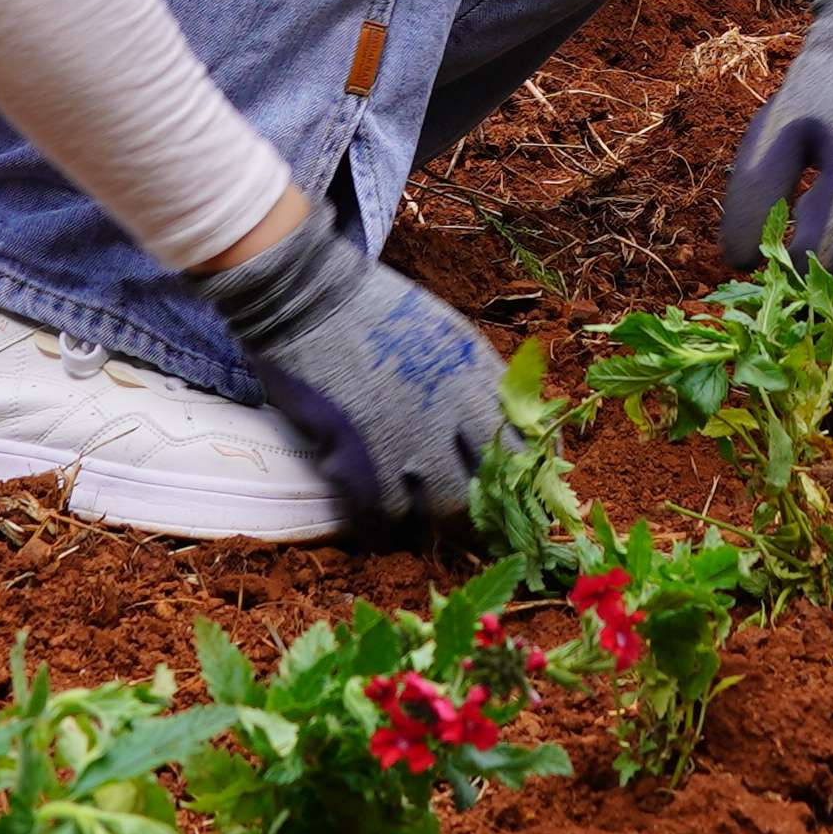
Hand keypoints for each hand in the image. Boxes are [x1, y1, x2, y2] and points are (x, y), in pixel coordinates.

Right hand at [199, 224, 508, 538]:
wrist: (308, 297)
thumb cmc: (374, 309)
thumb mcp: (446, 335)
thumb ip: (477, 380)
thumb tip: (503, 421)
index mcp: (478, 379)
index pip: (524, 448)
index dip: (525, 481)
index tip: (521, 497)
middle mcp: (451, 416)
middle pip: (485, 491)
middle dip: (483, 516)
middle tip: (474, 529)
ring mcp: (405, 442)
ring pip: (439, 513)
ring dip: (434, 528)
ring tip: (426, 534)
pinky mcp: (357, 462)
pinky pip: (381, 520)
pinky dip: (382, 535)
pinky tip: (380, 536)